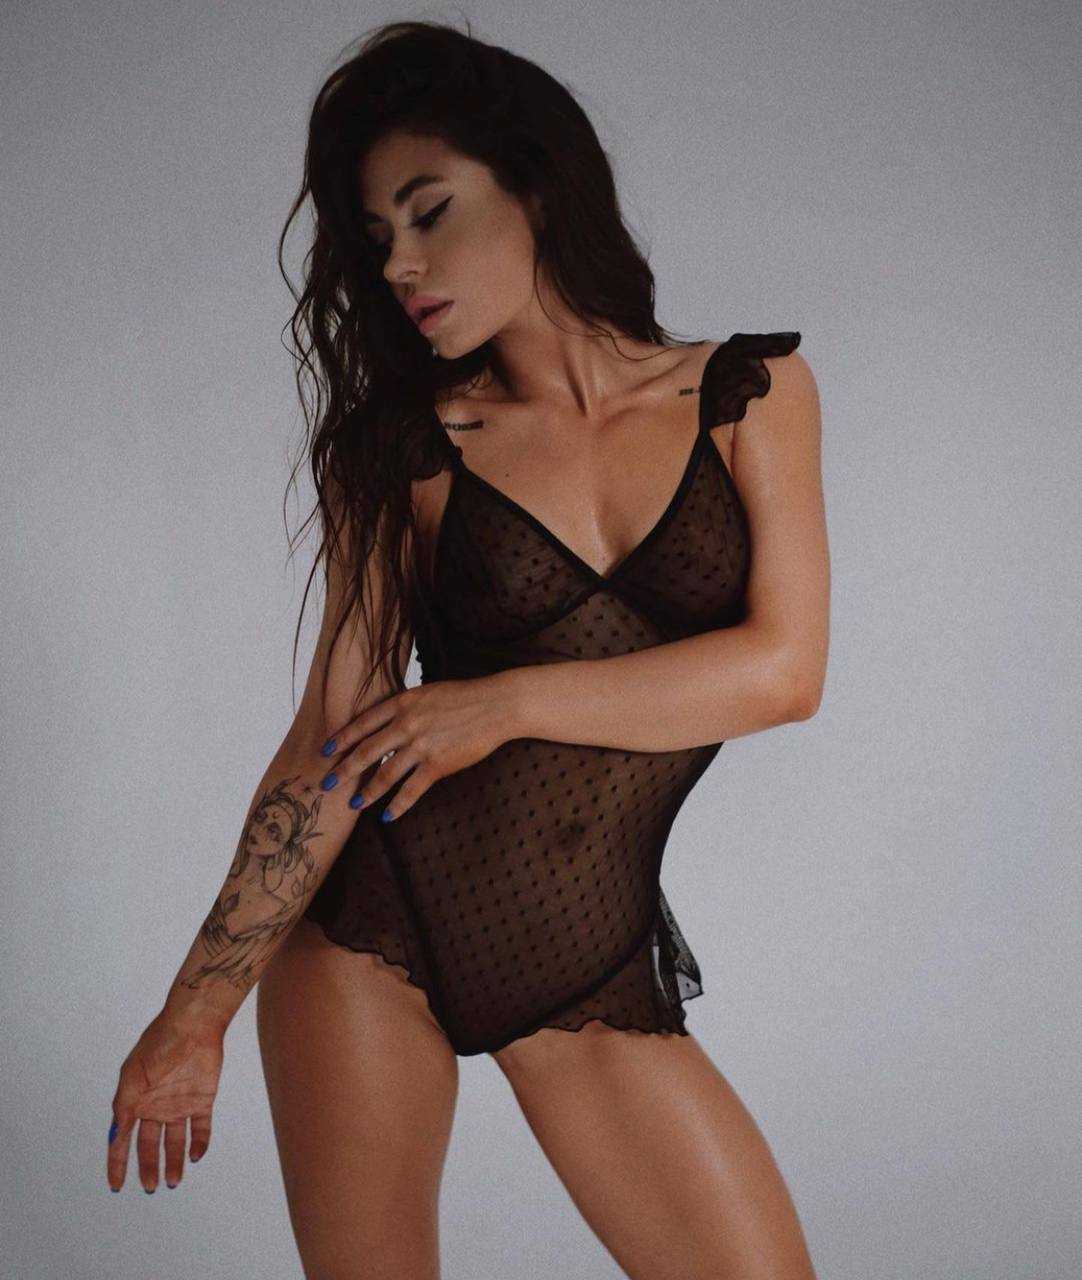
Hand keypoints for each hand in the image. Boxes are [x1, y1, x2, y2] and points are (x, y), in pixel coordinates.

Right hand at [107, 1007, 224, 1192]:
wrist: (192, 1025)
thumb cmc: (158, 1045)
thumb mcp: (132, 1078)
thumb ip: (123, 1109)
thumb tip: (115, 1137)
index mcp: (135, 1102)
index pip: (123, 1139)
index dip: (118, 1162)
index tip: (116, 1185)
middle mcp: (156, 1107)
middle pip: (150, 1145)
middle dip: (149, 1167)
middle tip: (150, 1188)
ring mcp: (179, 1104)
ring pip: (176, 1142)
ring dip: (175, 1162)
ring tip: (173, 1182)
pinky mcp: (202, 1099)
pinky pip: (201, 1128)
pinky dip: (200, 1143)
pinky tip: (196, 1156)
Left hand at [317, 676, 518, 820]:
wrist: (497, 705)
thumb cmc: (467, 696)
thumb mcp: (429, 693)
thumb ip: (407, 707)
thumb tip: (391, 721)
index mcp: (403, 703)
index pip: (363, 723)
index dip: (342, 738)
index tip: (325, 750)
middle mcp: (407, 724)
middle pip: (366, 751)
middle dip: (344, 769)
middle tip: (326, 783)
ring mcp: (421, 745)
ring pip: (385, 774)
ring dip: (366, 792)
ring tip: (353, 804)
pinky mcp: (438, 764)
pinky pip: (412, 790)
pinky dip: (397, 806)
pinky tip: (387, 816)